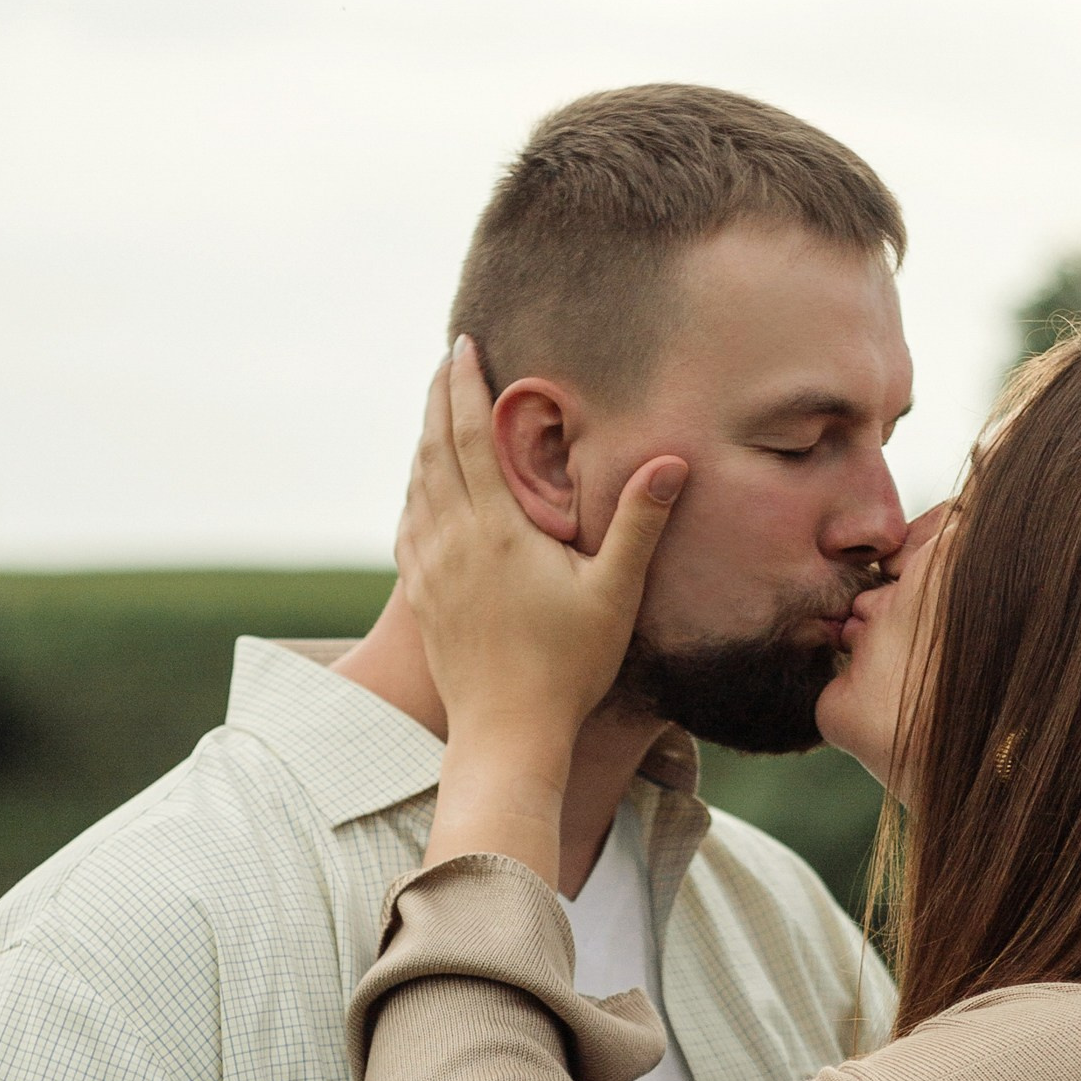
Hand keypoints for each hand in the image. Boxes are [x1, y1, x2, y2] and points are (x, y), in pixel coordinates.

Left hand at [399, 337, 685, 757]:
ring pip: (416, 484)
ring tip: (434, 411)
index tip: (464, 345)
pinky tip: (421, 489)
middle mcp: (451, 539)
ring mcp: (430, 568)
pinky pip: (407, 525)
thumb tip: (672, 461)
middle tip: (446, 360)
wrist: (505, 735)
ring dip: (423, 439)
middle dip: (437, 397)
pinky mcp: (421, 597)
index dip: (464, 384)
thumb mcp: (614, 593)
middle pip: (432, 447)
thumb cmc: (568, 667)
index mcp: (495, 528)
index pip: (468, 434)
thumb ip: (640, 523)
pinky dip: (413, 490)